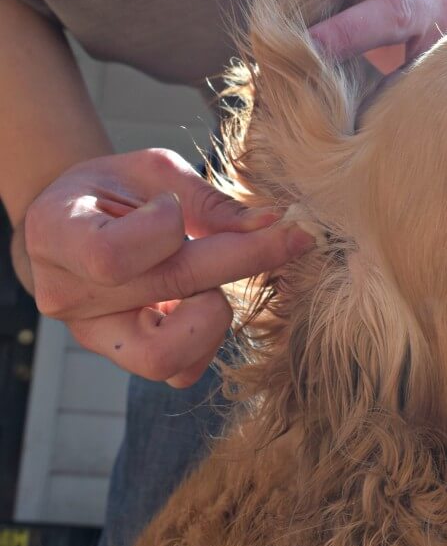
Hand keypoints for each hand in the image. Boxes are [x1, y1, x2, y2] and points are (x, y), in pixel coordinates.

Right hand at [20, 148, 313, 386]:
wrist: (83, 226)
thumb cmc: (120, 191)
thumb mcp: (156, 174)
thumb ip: (209, 201)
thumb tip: (273, 222)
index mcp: (56, 234)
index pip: (112, 255)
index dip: (162, 229)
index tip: (172, 205)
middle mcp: (66, 295)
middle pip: (169, 288)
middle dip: (242, 257)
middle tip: (291, 235)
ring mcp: (96, 335)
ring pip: (169, 355)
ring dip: (213, 311)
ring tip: (207, 276)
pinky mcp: (129, 358)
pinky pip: (183, 371)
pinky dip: (209, 338)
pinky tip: (205, 300)